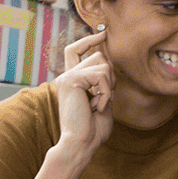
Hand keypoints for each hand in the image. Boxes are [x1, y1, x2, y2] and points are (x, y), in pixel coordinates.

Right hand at [53, 29, 115, 162]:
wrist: (80, 144)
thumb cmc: (92, 130)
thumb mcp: (103, 102)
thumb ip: (104, 84)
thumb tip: (109, 63)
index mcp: (72, 81)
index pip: (75, 50)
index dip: (89, 41)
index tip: (102, 35)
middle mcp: (66, 76)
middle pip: (98, 56)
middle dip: (111, 76)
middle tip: (105, 98)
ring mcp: (67, 76)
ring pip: (102, 64)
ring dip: (108, 86)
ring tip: (98, 105)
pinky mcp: (71, 80)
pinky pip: (101, 75)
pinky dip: (105, 92)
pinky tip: (96, 107)